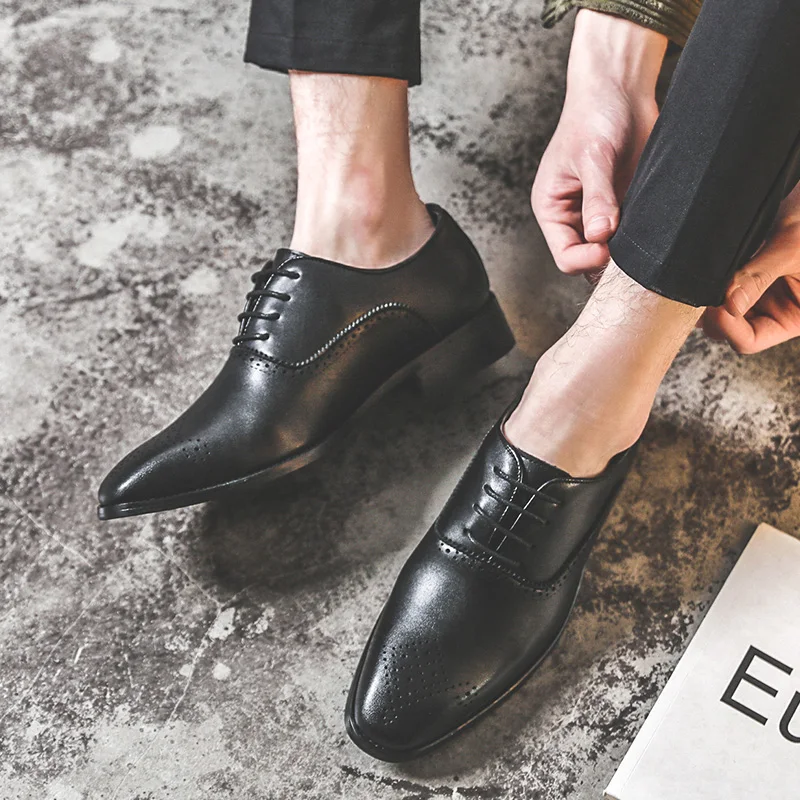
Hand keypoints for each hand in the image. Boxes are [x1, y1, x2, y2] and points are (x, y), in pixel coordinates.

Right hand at [532, 10, 665, 275]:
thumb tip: (600, 235)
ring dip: (627, 251)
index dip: (587, 259)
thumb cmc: (594, 114)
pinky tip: (652, 225)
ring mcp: (600, 215)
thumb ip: (597, 198)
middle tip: (631, 249)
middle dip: (608, 261)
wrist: (621, 89)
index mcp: (553, 209)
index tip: (610, 249)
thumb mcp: (593, 156)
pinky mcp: (624, 207)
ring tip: (642, 234)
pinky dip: (641, 237)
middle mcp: (573, 217)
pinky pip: (631, 235)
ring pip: (612, 253)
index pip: (565, 256)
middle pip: (588, 261)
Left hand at [699, 184, 799, 353]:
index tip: (715, 304)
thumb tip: (729, 304)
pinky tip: (704, 267)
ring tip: (704, 277)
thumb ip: (759, 276)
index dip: (728, 326)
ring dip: (708, 296)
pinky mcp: (742, 275)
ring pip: (717, 310)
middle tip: (700, 290)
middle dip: (712, 312)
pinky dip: (709, 280)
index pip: (749, 340)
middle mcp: (773, 311)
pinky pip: (717, 286)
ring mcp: (757, 295)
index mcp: (795, 318)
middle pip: (727, 329)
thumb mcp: (791, 248)